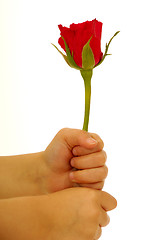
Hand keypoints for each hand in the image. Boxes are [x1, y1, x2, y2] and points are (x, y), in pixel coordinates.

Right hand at [0, 188, 116, 239]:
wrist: (39, 219)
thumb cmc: (56, 204)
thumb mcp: (75, 193)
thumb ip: (91, 198)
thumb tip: (105, 207)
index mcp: (92, 196)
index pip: (112, 203)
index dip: (104, 205)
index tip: (97, 206)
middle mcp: (94, 211)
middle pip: (105, 218)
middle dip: (96, 218)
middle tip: (80, 216)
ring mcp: (90, 228)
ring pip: (98, 230)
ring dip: (90, 229)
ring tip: (73, 224)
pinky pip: (91, 239)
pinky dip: (84, 237)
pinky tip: (72, 231)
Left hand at [41, 128, 107, 192]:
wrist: (46, 174)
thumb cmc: (55, 153)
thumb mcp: (64, 137)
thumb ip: (79, 135)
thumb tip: (94, 143)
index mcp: (91, 143)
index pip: (99, 144)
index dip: (86, 149)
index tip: (73, 150)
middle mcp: (97, 156)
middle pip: (102, 158)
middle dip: (83, 161)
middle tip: (71, 162)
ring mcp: (97, 171)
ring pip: (102, 172)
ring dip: (83, 174)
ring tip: (71, 174)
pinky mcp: (95, 184)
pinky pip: (99, 185)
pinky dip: (85, 184)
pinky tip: (75, 182)